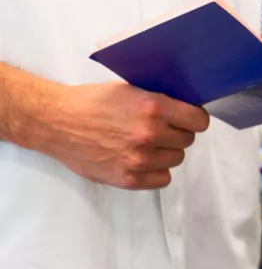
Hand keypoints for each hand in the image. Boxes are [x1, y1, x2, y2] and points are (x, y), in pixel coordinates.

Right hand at [37, 82, 209, 188]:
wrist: (56, 122)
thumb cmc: (91, 102)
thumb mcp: (130, 89)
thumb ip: (160, 100)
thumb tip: (187, 107)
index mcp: (153, 107)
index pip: (199, 121)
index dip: (194, 119)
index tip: (188, 119)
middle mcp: (149, 134)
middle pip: (188, 140)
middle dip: (177, 134)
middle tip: (159, 129)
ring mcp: (139, 159)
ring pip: (176, 159)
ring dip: (166, 152)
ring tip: (145, 144)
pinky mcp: (128, 179)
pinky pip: (163, 179)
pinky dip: (156, 171)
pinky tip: (142, 160)